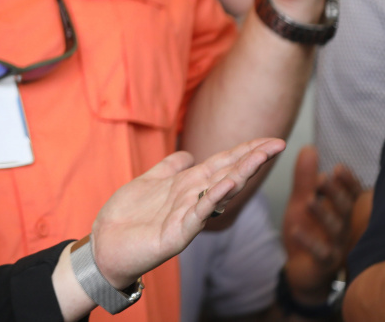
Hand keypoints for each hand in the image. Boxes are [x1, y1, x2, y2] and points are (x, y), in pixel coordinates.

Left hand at [90, 137, 284, 288]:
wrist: (107, 245)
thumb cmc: (129, 216)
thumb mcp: (149, 181)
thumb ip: (169, 168)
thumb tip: (189, 154)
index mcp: (188, 185)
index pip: (222, 163)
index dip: (244, 150)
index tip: (270, 139)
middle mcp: (193, 199)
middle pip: (227, 174)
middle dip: (252, 159)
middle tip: (278, 144)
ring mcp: (188, 216)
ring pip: (218, 192)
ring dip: (239, 174)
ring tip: (259, 158)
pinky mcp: (177, 233)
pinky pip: (198, 213)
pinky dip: (212, 198)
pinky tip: (226, 184)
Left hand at [283, 145, 362, 302]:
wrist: (304, 270)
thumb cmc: (309, 230)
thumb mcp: (303, 201)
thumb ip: (306, 179)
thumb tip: (309, 148)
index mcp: (342, 212)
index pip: (351, 195)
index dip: (348, 182)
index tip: (338, 167)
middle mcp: (344, 228)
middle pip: (344, 209)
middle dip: (335, 193)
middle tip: (324, 178)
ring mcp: (336, 246)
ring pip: (334, 229)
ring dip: (322, 214)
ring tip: (309, 200)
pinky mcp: (324, 263)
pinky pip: (319, 252)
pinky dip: (308, 241)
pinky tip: (295, 230)